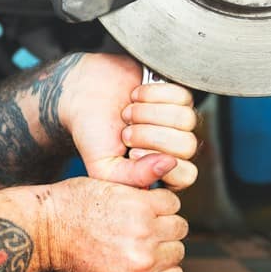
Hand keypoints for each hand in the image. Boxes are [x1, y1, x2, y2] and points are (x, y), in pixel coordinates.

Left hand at [37, 175, 188, 271]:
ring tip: (137, 221)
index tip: (140, 256)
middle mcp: (143, 264)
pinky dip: (159, 201)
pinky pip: (170, 202)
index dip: (160, 266)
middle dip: (160, 244)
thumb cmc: (77, 264)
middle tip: (133, 237)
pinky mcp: (139, 204)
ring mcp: (143, 232)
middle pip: (177, 251)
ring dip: (162, 221)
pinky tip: (139, 204)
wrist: (47, 229)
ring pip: (178, 226)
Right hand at [57, 54, 200, 190]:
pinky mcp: (178, 94)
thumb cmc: (92, 131)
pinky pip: (182, 96)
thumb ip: (134, 178)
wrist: (82, 93)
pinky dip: (152, 94)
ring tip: (128, 114)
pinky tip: (137, 97)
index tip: (132, 153)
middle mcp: (175, 146)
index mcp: (161, 170)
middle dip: (150, 136)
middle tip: (126, 132)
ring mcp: (179, 119)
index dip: (160, 164)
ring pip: (186, 119)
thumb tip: (170, 164)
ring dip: (149, 113)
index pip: (186, 176)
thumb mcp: (104, 166)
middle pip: (188, 146)